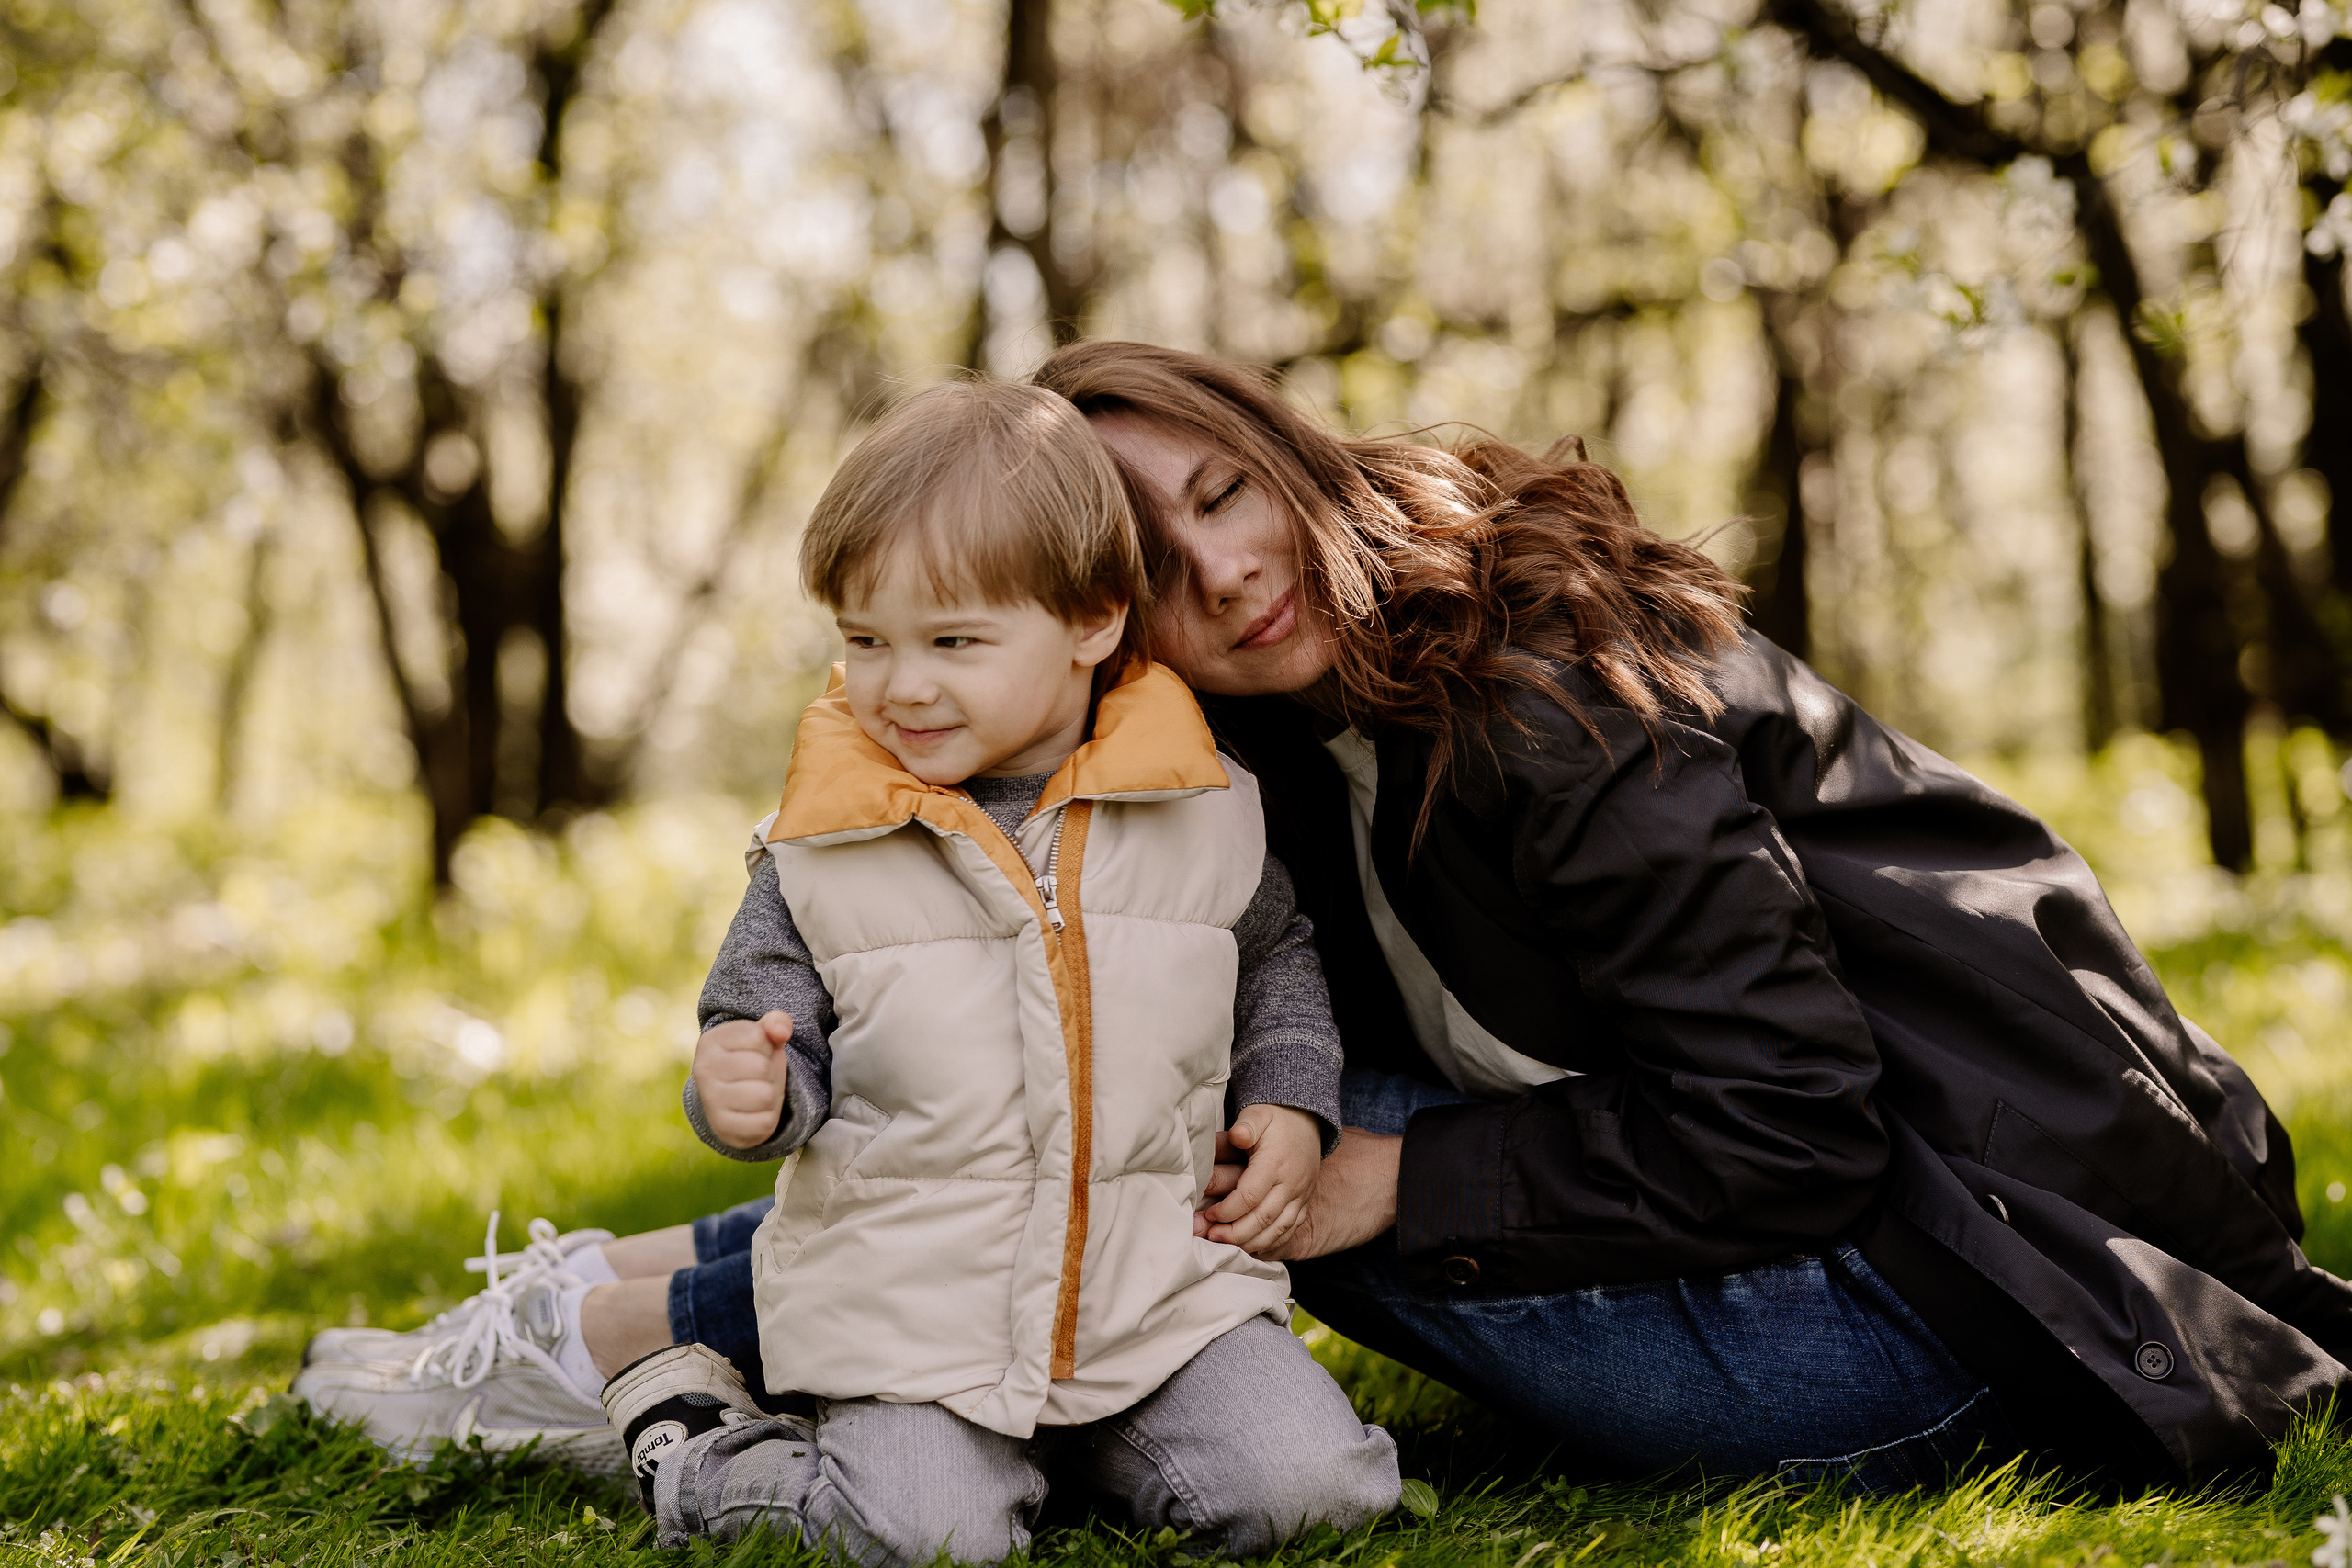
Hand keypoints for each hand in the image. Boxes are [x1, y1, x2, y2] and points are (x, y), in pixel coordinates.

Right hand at [693, 1011, 792, 1148]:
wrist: (730, 1101)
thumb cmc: (749, 1061)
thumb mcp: (761, 1038)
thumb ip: (775, 1024)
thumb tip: (781, 1030)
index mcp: (710, 1041)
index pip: (757, 1036)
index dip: (766, 1045)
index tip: (754, 1052)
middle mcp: (703, 1070)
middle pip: (761, 1067)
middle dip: (769, 1071)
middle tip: (757, 1076)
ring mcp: (710, 1100)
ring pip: (764, 1095)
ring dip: (770, 1094)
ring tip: (756, 1091)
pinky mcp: (723, 1128)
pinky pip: (765, 1122)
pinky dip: (767, 1117)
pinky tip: (754, 1112)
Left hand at [1196, 1126, 1399, 1261]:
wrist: (1307, 1122)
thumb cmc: (1275, 1119)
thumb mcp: (1258, 1114)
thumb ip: (1247, 1125)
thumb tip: (1237, 1135)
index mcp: (1276, 1163)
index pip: (1250, 1196)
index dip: (1227, 1210)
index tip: (1209, 1214)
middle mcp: (1292, 1183)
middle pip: (1263, 1218)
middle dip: (1235, 1233)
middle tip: (1212, 1237)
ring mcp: (1301, 1195)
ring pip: (1278, 1229)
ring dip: (1251, 1242)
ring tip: (1227, 1245)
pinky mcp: (1304, 1203)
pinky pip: (1289, 1230)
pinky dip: (1271, 1243)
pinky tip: (1251, 1247)